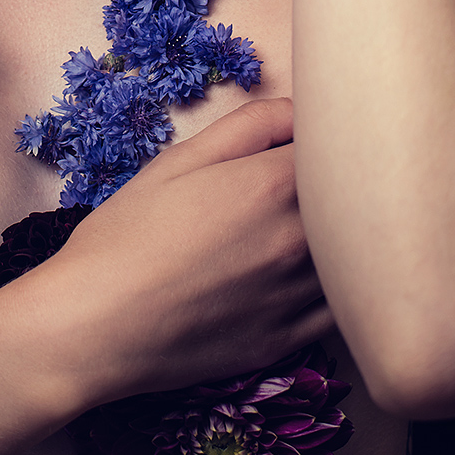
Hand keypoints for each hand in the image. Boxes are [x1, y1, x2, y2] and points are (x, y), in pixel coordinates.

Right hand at [34, 99, 331, 406]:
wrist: (96, 324)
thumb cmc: (128, 233)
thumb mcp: (180, 161)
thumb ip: (249, 127)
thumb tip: (299, 112)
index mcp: (272, 186)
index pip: (338, 147)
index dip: (333, 137)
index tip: (322, 138)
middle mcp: (297, 241)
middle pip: (358, 202)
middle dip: (349, 183)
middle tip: (328, 175)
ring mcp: (297, 296)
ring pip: (356, 260)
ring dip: (347, 237)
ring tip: (321, 223)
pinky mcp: (288, 341)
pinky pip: (338, 311)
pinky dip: (336, 289)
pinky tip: (309, 274)